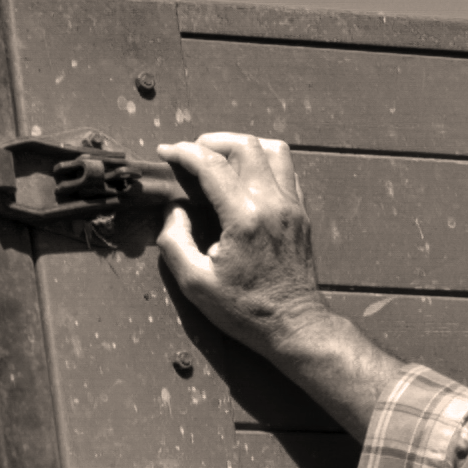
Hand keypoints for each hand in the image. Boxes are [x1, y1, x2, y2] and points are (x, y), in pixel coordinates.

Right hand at [154, 132, 410, 438]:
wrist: (293, 325)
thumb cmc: (244, 309)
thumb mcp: (194, 283)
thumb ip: (175, 241)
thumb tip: (175, 210)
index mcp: (244, 218)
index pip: (212, 164)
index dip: (184, 153)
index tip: (166, 153)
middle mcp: (273, 203)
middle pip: (245, 145)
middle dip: (212, 141)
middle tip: (191, 155)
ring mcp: (292, 205)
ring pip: (272, 149)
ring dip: (242, 146)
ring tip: (219, 159)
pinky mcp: (301, 212)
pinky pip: (286, 169)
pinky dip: (263, 162)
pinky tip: (244, 178)